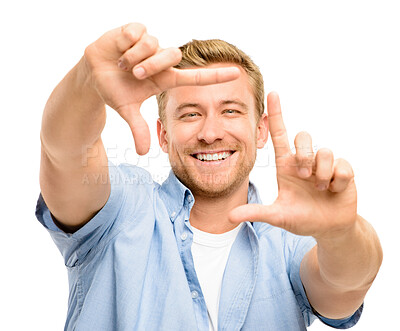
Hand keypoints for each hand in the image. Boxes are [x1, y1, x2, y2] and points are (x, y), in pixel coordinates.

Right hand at [84, 23, 239, 154]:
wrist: (93, 74)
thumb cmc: (115, 90)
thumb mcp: (127, 110)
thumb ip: (138, 128)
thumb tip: (143, 153)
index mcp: (165, 78)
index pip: (196, 77)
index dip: (216, 76)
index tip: (237, 74)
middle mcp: (161, 60)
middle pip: (172, 55)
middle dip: (151, 66)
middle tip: (135, 74)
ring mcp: (150, 44)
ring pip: (154, 44)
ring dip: (134, 57)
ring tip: (122, 64)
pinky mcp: (135, 30)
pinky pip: (137, 32)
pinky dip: (125, 43)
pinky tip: (119, 49)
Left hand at [229, 92, 357, 239]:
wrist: (328, 228)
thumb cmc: (301, 218)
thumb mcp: (277, 216)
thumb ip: (256, 213)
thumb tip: (229, 216)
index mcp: (286, 165)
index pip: (280, 134)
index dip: (277, 114)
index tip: (272, 93)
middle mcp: (305, 161)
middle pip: (303, 136)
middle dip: (304, 156)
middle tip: (303, 177)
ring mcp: (324, 165)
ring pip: (325, 152)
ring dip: (322, 174)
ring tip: (320, 189)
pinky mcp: (344, 171)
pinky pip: (343, 166)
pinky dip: (338, 182)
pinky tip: (334, 191)